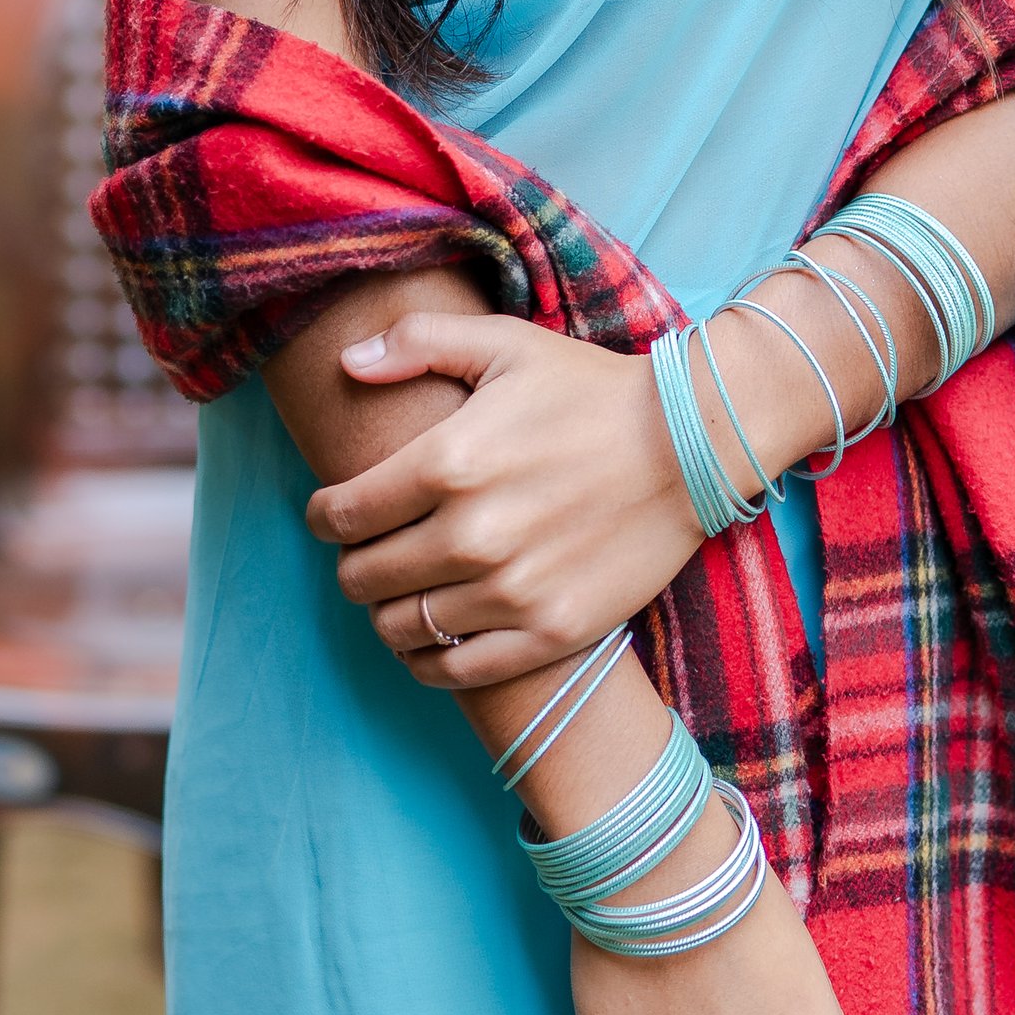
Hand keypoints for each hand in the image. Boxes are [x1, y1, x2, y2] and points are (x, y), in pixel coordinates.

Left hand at [305, 307, 704, 688]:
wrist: (690, 445)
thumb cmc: (590, 390)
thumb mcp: (504, 345)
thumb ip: (417, 343)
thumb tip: (346, 363)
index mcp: (448, 463)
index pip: (343, 514)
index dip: (324, 515)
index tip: (331, 513)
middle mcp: (473, 535)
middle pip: (363, 577)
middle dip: (352, 562)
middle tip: (368, 550)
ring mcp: (513, 591)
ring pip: (401, 628)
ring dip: (386, 612)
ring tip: (399, 591)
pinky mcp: (550, 630)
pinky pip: (456, 670)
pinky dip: (427, 662)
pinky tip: (429, 640)